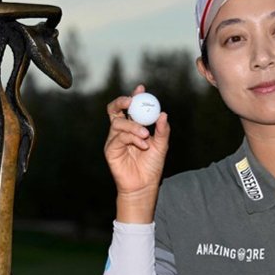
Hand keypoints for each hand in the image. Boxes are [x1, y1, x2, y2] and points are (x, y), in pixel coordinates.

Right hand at [104, 85, 169, 221]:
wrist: (145, 185)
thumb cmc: (152, 166)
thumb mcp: (161, 145)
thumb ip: (162, 130)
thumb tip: (163, 114)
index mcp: (133, 127)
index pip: (130, 107)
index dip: (133, 96)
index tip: (141, 89)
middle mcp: (121, 131)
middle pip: (114, 109)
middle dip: (122, 102)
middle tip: (131, 100)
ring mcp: (114, 140)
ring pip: (118, 123)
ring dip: (133, 126)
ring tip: (146, 136)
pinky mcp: (110, 150)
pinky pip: (119, 137)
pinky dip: (132, 138)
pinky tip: (142, 144)